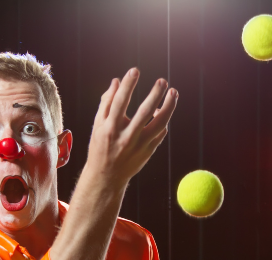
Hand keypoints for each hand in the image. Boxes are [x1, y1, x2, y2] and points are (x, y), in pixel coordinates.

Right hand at [86, 68, 177, 188]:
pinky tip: (163, 111)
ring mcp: (139, 146)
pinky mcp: (149, 152)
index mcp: (110, 128)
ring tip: (174, 92)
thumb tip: (116, 81)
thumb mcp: (98, 125)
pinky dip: (163, 121)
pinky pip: (161, 133)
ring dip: (169, 107)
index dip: (128, 85)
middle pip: (144, 112)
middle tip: (162, 81)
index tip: (135, 70)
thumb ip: (106, 102)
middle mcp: (126, 137)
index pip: (120, 102)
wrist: (107, 176)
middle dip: (155, 95)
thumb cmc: (101, 145)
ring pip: (160, 124)